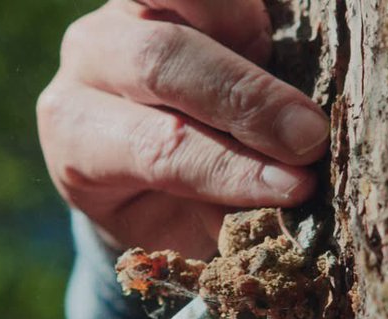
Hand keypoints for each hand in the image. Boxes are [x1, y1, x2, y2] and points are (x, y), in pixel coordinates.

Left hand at [37, 0, 329, 258]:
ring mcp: (119, 11)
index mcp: (77, 138)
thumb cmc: (168, 200)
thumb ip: (221, 212)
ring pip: (178, 3)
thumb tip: (285, 195)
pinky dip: (244, 12)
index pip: (157, 149)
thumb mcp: (182, 227)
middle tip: (310, 137)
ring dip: (247, 50)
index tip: (294, 186)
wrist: (140, 158)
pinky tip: (273, 47)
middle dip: (247, 100)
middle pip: (160, 62)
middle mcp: (86, 62)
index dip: (230, 168)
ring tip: (298, 94)